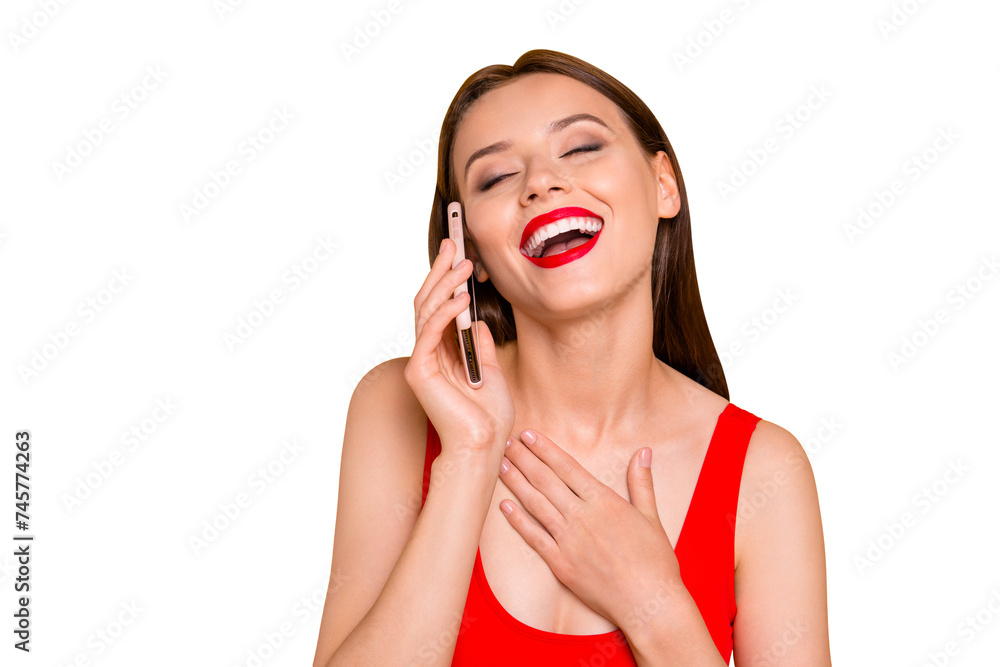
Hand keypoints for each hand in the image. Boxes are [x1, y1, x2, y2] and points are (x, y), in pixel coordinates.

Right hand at [404, 238, 513, 460]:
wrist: (484, 446)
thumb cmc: (489, 417)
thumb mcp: (492, 370)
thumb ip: (481, 344)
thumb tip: (478, 320)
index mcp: (442, 353)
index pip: (439, 307)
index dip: (446, 279)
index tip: (458, 253)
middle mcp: (427, 353)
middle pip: (427, 301)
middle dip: (441, 270)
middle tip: (454, 243)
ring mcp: (421, 361)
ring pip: (427, 311)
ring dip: (446, 284)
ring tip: (464, 264)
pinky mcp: (420, 370)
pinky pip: (430, 331)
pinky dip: (446, 311)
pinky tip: (461, 296)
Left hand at [498, 428, 685, 634]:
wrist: (648, 602)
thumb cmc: (655, 561)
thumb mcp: (652, 516)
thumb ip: (642, 482)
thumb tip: (643, 451)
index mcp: (604, 501)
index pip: (567, 467)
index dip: (545, 449)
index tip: (528, 435)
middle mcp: (582, 517)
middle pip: (546, 481)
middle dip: (524, 459)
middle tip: (506, 443)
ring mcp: (568, 541)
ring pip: (535, 504)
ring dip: (516, 483)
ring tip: (500, 465)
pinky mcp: (560, 564)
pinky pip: (533, 538)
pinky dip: (517, 521)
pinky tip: (504, 506)